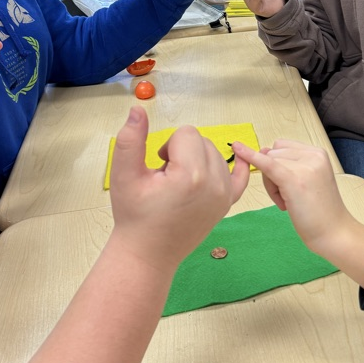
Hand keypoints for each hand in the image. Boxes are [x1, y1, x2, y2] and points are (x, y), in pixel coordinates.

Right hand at [109, 108, 249, 270]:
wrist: (147, 253)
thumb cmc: (134, 215)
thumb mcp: (124, 175)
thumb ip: (130, 139)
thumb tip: (138, 109)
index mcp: (190, 174)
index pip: (186, 133)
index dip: (168, 144)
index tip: (157, 164)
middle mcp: (214, 183)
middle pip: (202, 141)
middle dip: (182, 149)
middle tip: (165, 175)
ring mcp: (224, 195)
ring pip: (216, 154)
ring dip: (197, 159)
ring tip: (178, 182)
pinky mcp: (227, 204)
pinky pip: (240, 176)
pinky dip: (238, 165)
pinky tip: (237, 157)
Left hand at [230, 139, 353, 255]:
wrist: (334, 233)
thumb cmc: (320, 212)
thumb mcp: (309, 180)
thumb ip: (290, 165)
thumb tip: (261, 150)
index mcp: (318, 153)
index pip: (282, 147)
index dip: (277, 165)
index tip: (288, 187)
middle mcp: (313, 155)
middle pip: (273, 153)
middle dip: (272, 175)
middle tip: (289, 199)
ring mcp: (305, 166)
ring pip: (268, 162)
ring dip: (271, 185)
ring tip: (289, 203)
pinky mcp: (294, 180)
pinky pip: (267, 164)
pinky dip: (250, 156)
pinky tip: (237, 148)